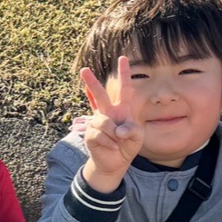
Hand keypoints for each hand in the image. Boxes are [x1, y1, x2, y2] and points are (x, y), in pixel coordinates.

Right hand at [76, 54, 141, 192]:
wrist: (115, 163)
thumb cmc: (127, 147)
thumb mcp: (137, 137)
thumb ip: (132, 130)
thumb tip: (118, 130)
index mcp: (122, 109)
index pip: (124, 89)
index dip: (124, 74)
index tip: (123, 58)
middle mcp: (108, 113)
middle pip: (100, 95)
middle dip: (92, 82)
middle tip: (84, 69)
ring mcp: (97, 123)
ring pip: (103, 122)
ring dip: (112, 134)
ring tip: (116, 142)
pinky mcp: (90, 134)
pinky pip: (99, 135)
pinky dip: (108, 143)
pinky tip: (111, 147)